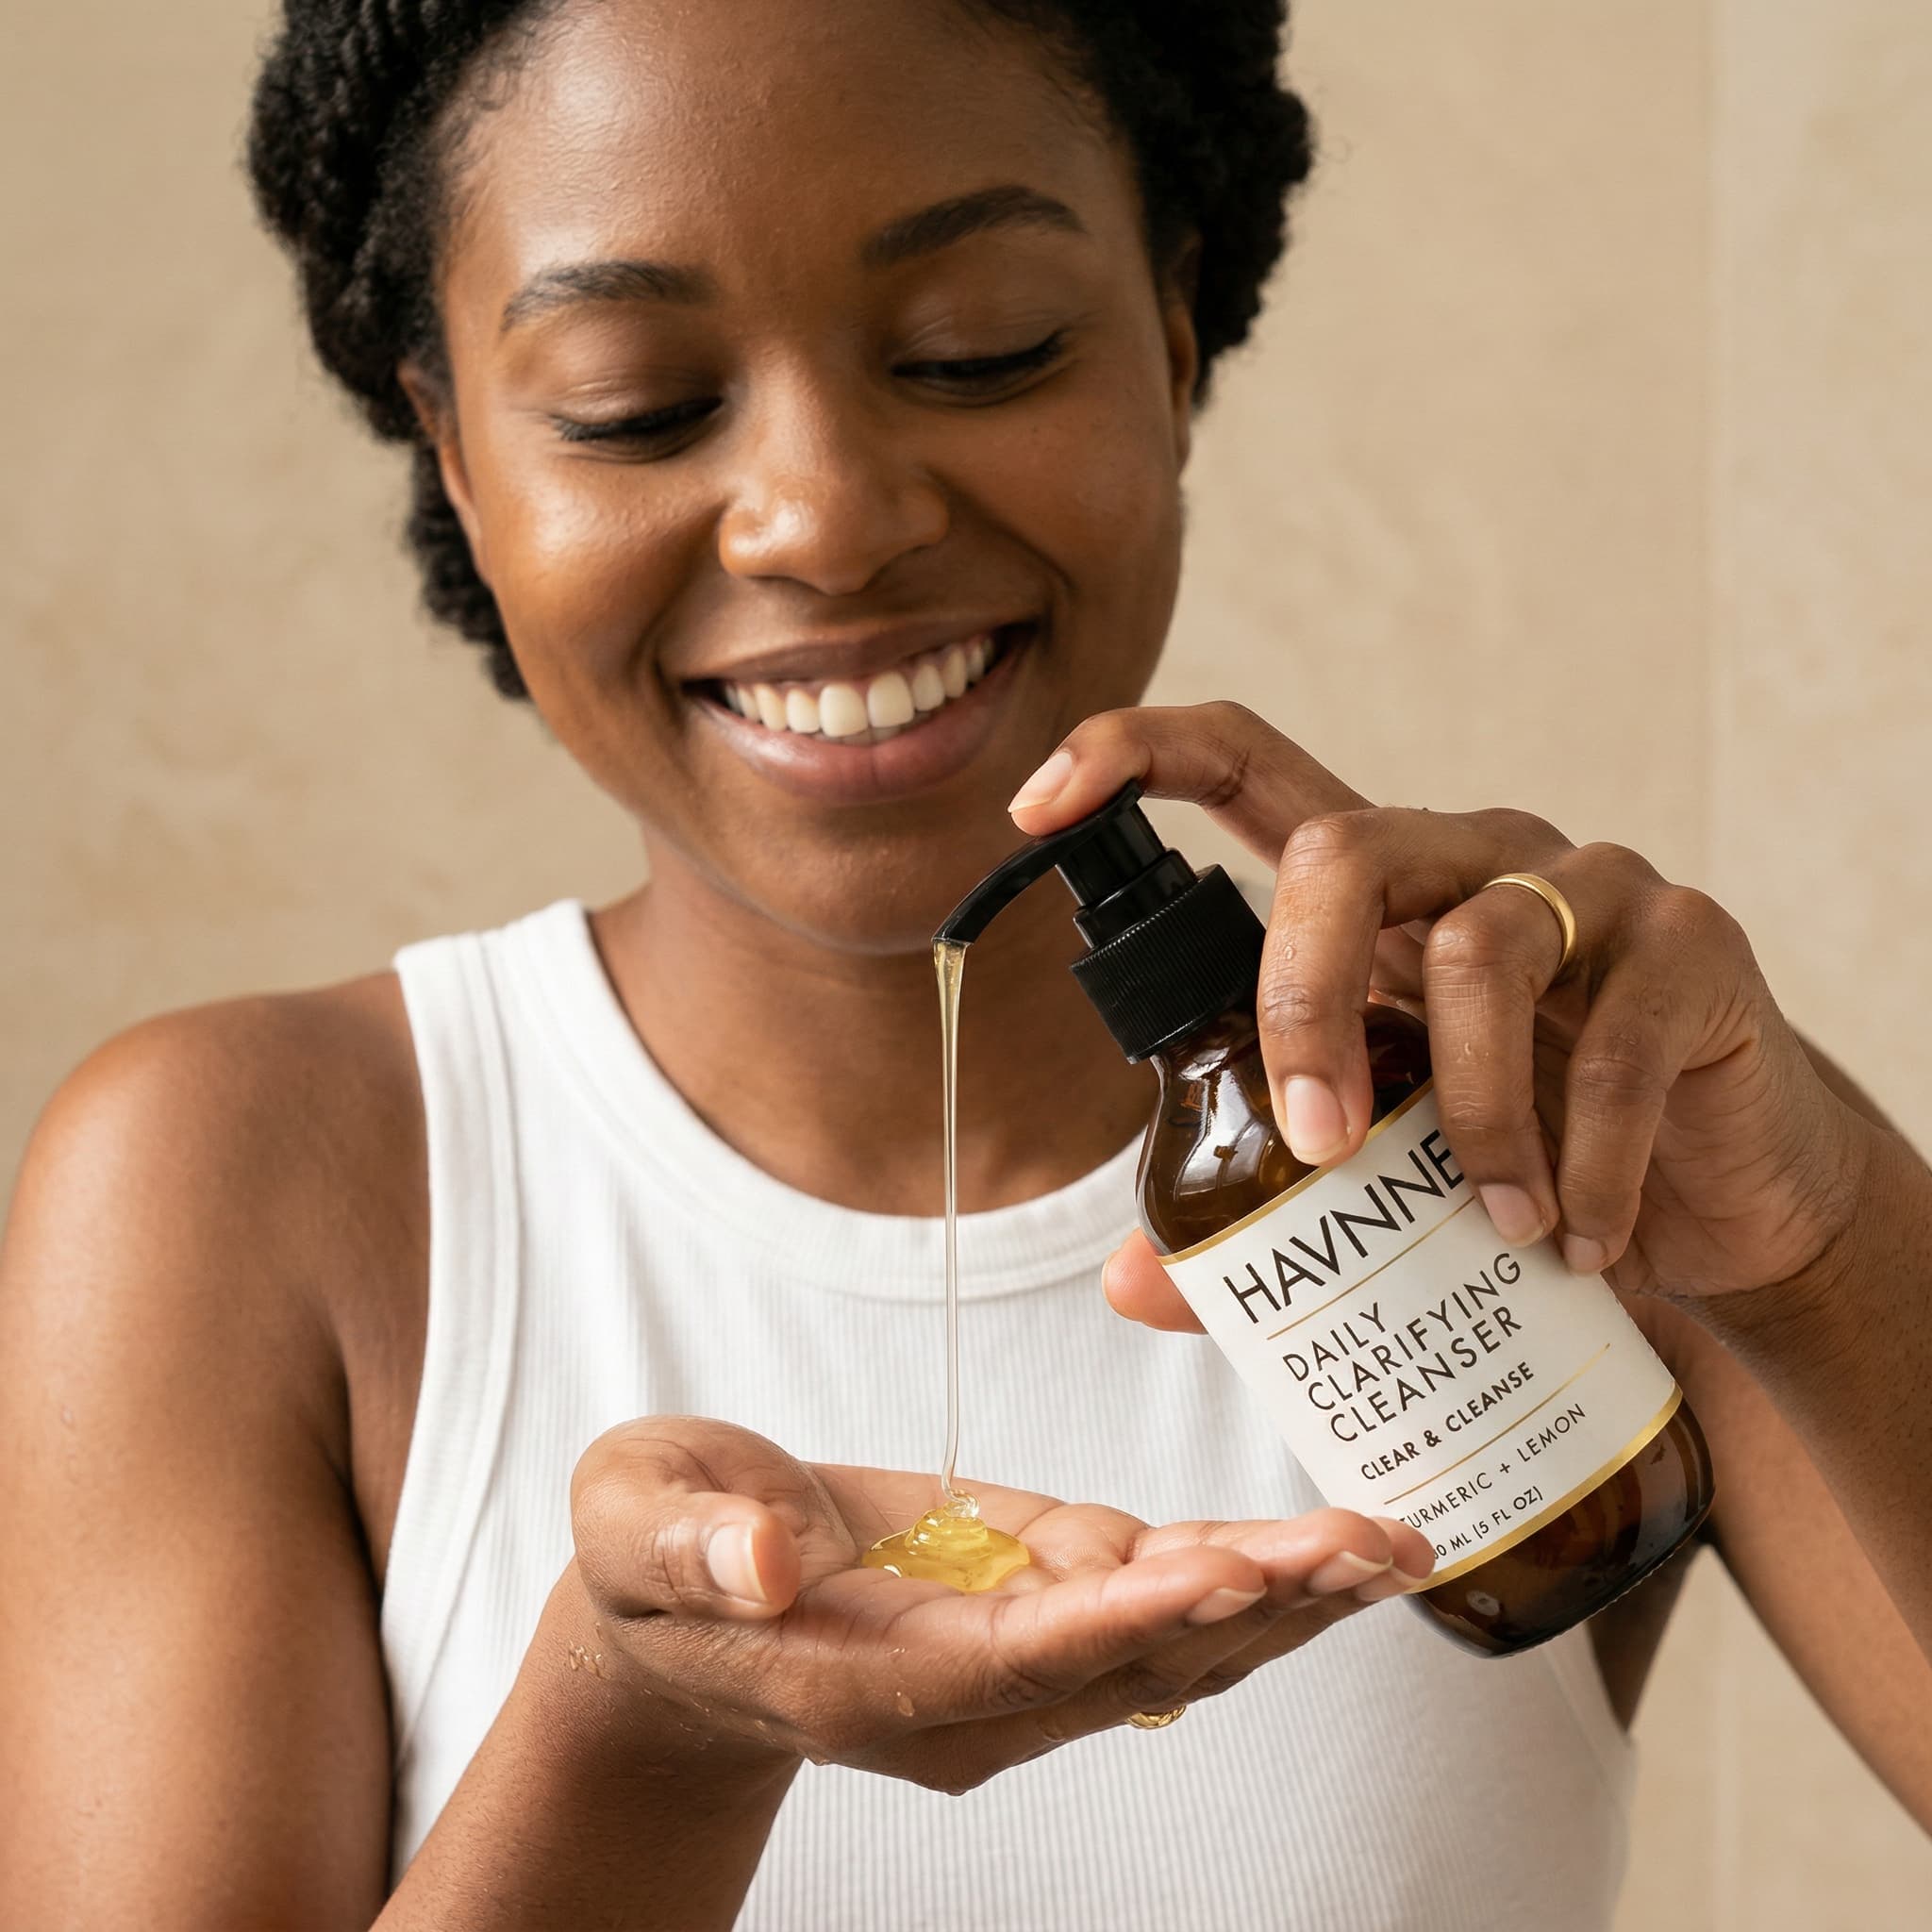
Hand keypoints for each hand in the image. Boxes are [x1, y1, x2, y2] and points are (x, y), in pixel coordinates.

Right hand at [565, 1415, 1432, 1794]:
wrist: (680, 1617)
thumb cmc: (653, 1557)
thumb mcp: (635, 1519)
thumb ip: (693, 1542)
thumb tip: (769, 1559)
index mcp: (858, 1679)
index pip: (1003, 1663)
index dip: (1112, 1617)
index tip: (1213, 1565)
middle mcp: (953, 1698)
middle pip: (1121, 1663)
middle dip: (1247, 1603)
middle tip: (1359, 1551)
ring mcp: (1000, 1669)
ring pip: (1160, 1644)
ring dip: (1276, 1595)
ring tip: (1385, 1547)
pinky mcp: (1024, 1617)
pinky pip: (1144, 1606)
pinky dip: (1237, 1576)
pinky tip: (1320, 1552)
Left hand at [1009, 703, 1873, 1316]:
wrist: (1720, 1195)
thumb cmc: (1527, 1155)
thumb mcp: (1389, 1166)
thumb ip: (1264, 1202)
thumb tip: (1130, 1283)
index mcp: (1377, 889)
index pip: (1246, 765)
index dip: (1136, 756)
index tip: (1035, 803)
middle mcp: (1472, 857)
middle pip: (1343, 851)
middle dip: (1298, 1000)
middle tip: (1318, 1143)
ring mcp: (1591, 887)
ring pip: (1480, 951)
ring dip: (1469, 1117)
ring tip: (1494, 1226)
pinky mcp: (1696, 947)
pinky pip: (1616, 1048)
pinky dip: (1587, 1167)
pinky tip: (1581, 1243)